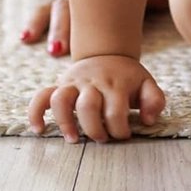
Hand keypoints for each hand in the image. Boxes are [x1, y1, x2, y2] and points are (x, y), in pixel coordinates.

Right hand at [20, 0, 171, 56]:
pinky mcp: (73, 0)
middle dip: (62, 29)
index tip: (77, 41)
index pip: (90, 0)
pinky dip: (36, 21)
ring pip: (56, 8)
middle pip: (68, 6)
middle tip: (58, 51)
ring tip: (48, 50)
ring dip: (49, 27)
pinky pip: (48, 9)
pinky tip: (25, 37)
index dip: (83, 18)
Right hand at [27, 54, 165, 142]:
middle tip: (102, 139)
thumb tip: (147, 120)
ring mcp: (74, 83)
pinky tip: (39, 130)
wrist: (107, 51)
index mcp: (116, 83)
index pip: (116, 111)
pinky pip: (41, 96)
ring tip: (73, 139)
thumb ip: (154, 100)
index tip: (123, 135)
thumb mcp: (147, 83)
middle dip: (95, 129)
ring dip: (65, 122)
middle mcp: (92, 82)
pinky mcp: (60, 85)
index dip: (120, 129)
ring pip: (62, 99)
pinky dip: (36, 112)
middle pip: (88, 107)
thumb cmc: (128, 77)